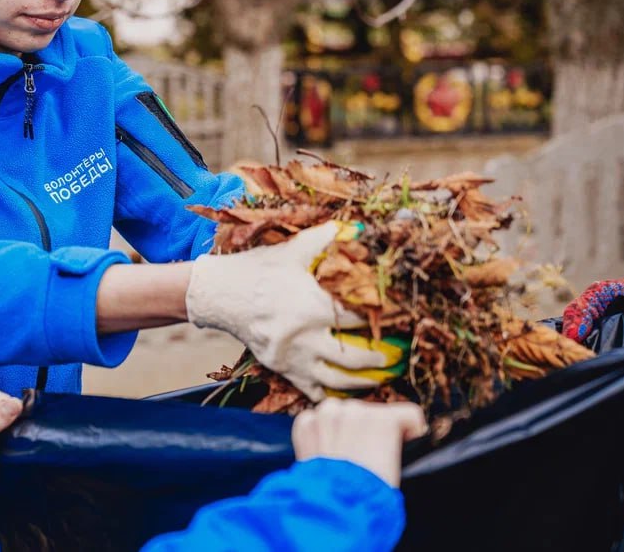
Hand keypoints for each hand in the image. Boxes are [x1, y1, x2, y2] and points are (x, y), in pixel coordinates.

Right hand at [185, 222, 399, 400]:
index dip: (385, 317)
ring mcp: (293, 356)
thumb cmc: (258, 269)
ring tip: (383, 377)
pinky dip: (332, 395)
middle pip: (356, 356)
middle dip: (382, 358)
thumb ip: (327, 239)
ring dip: (365, 382)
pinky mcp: (282, 368)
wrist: (219, 294)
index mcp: (314, 305)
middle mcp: (306, 336)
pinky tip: (348, 394)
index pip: (360, 316)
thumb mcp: (293, 250)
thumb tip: (357, 228)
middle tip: (401, 355)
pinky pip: (312, 390)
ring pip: (337, 379)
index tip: (403, 318)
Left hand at [292, 399, 426, 487]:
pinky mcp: (306, 425)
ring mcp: (327, 415)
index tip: (401, 443)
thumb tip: (391, 443)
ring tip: (344, 457)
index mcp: (385, 420)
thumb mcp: (397, 470)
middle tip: (366, 457)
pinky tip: (325, 455)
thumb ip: (396, 446)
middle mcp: (356, 410)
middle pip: (369, 413)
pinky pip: (315, 421)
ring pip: (340, 413)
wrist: (336, 511)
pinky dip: (319, 434)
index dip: (407, 431)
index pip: (408, 414)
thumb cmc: (371, 497)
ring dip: (343, 428)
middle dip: (369, 431)